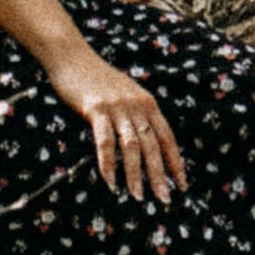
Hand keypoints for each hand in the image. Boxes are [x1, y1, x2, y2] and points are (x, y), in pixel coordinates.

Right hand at [47, 42, 183, 197]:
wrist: (71, 55)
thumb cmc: (96, 78)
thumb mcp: (125, 93)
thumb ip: (136, 114)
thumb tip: (145, 144)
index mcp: (147, 102)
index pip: (167, 137)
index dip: (175, 162)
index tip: (182, 185)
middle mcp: (136, 105)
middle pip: (153, 145)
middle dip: (160, 175)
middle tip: (164, 199)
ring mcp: (116, 106)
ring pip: (131, 147)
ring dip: (135, 174)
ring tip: (138, 196)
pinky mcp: (96, 109)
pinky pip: (105, 142)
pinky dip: (108, 164)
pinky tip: (110, 181)